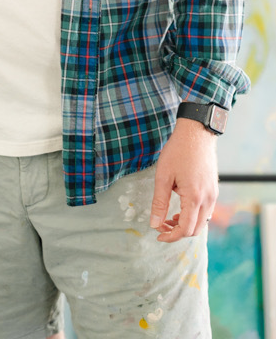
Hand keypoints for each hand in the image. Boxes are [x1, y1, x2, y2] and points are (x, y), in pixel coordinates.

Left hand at [149, 117, 218, 242]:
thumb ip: (159, 202)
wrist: (196, 133)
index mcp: (194, 198)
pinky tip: (181, 206)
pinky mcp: (214, 189)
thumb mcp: (163, 176)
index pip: (185, 229)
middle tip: (161, 225)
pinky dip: (194, 214)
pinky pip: (206, 210)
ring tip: (169, 216)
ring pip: (202, 221)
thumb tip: (154, 223)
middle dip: (177, 232)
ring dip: (186, 224)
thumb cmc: (178, 151)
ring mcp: (213, 194)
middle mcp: (208, 199)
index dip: (171, 236)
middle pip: (195, 229)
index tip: (158, 234)